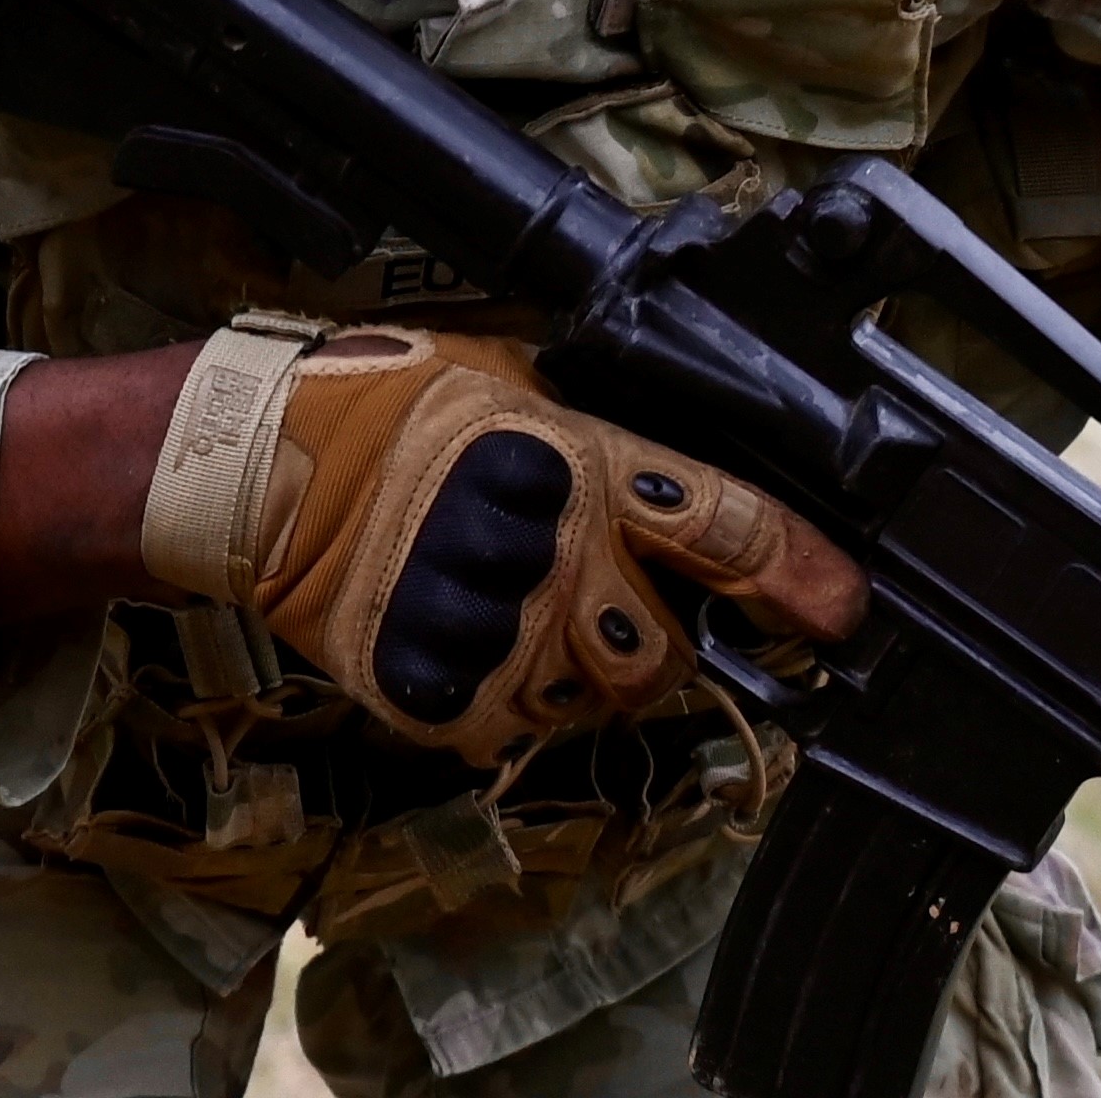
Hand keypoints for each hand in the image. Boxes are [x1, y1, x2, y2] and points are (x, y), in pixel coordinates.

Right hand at [141, 318, 865, 763]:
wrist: (260, 464)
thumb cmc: (383, 399)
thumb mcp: (510, 374)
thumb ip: (594, 428)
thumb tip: (672, 456)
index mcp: (584, 464)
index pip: (727, 530)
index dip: (798, 575)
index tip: (840, 610)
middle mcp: (557, 556)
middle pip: (667, 654)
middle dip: (657, 644)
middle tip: (614, 613)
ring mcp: (498, 632)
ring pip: (592, 701)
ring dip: (577, 674)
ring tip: (523, 618)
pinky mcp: (438, 689)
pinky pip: (510, 726)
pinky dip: (502, 697)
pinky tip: (469, 643)